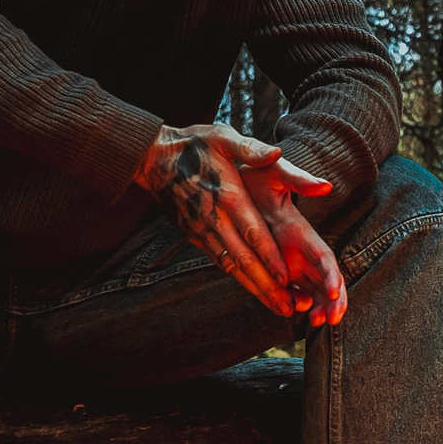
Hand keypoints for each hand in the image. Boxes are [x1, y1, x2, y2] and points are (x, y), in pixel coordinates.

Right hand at [135, 123, 349, 324]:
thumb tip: (278, 153)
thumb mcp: (224, 136)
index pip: (251, 232)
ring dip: (255, 289)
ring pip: (232, 266)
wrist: (153, 159)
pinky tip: (255, 290)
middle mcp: (215, 219)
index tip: (285, 278)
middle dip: (266, 285)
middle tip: (288, 307)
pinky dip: (239, 279)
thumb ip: (252, 148)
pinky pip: (220, 262)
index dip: (268, 256)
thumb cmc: (195, 145)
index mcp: (228, 195)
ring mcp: (203, 231)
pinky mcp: (196, 236)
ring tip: (278, 307)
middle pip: (244, 259)